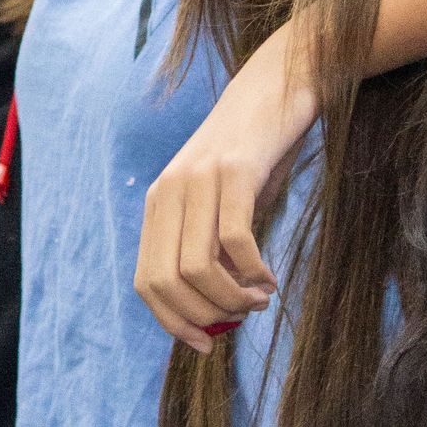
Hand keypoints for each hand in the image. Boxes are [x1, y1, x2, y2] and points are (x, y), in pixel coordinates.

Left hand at [136, 20, 316, 349]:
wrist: (279, 83)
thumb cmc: (257, 153)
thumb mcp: (225, 201)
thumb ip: (214, 247)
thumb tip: (218, 311)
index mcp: (159, 203)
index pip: (147, 283)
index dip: (173, 321)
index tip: (205, 343)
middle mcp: (170, 192)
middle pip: (169, 282)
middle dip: (206, 315)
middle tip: (242, 317)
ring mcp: (200, 180)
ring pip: (199, 268)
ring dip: (232, 299)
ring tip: (259, 299)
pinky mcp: (235, 171)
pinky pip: (235, 240)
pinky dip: (252, 272)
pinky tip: (269, 277)